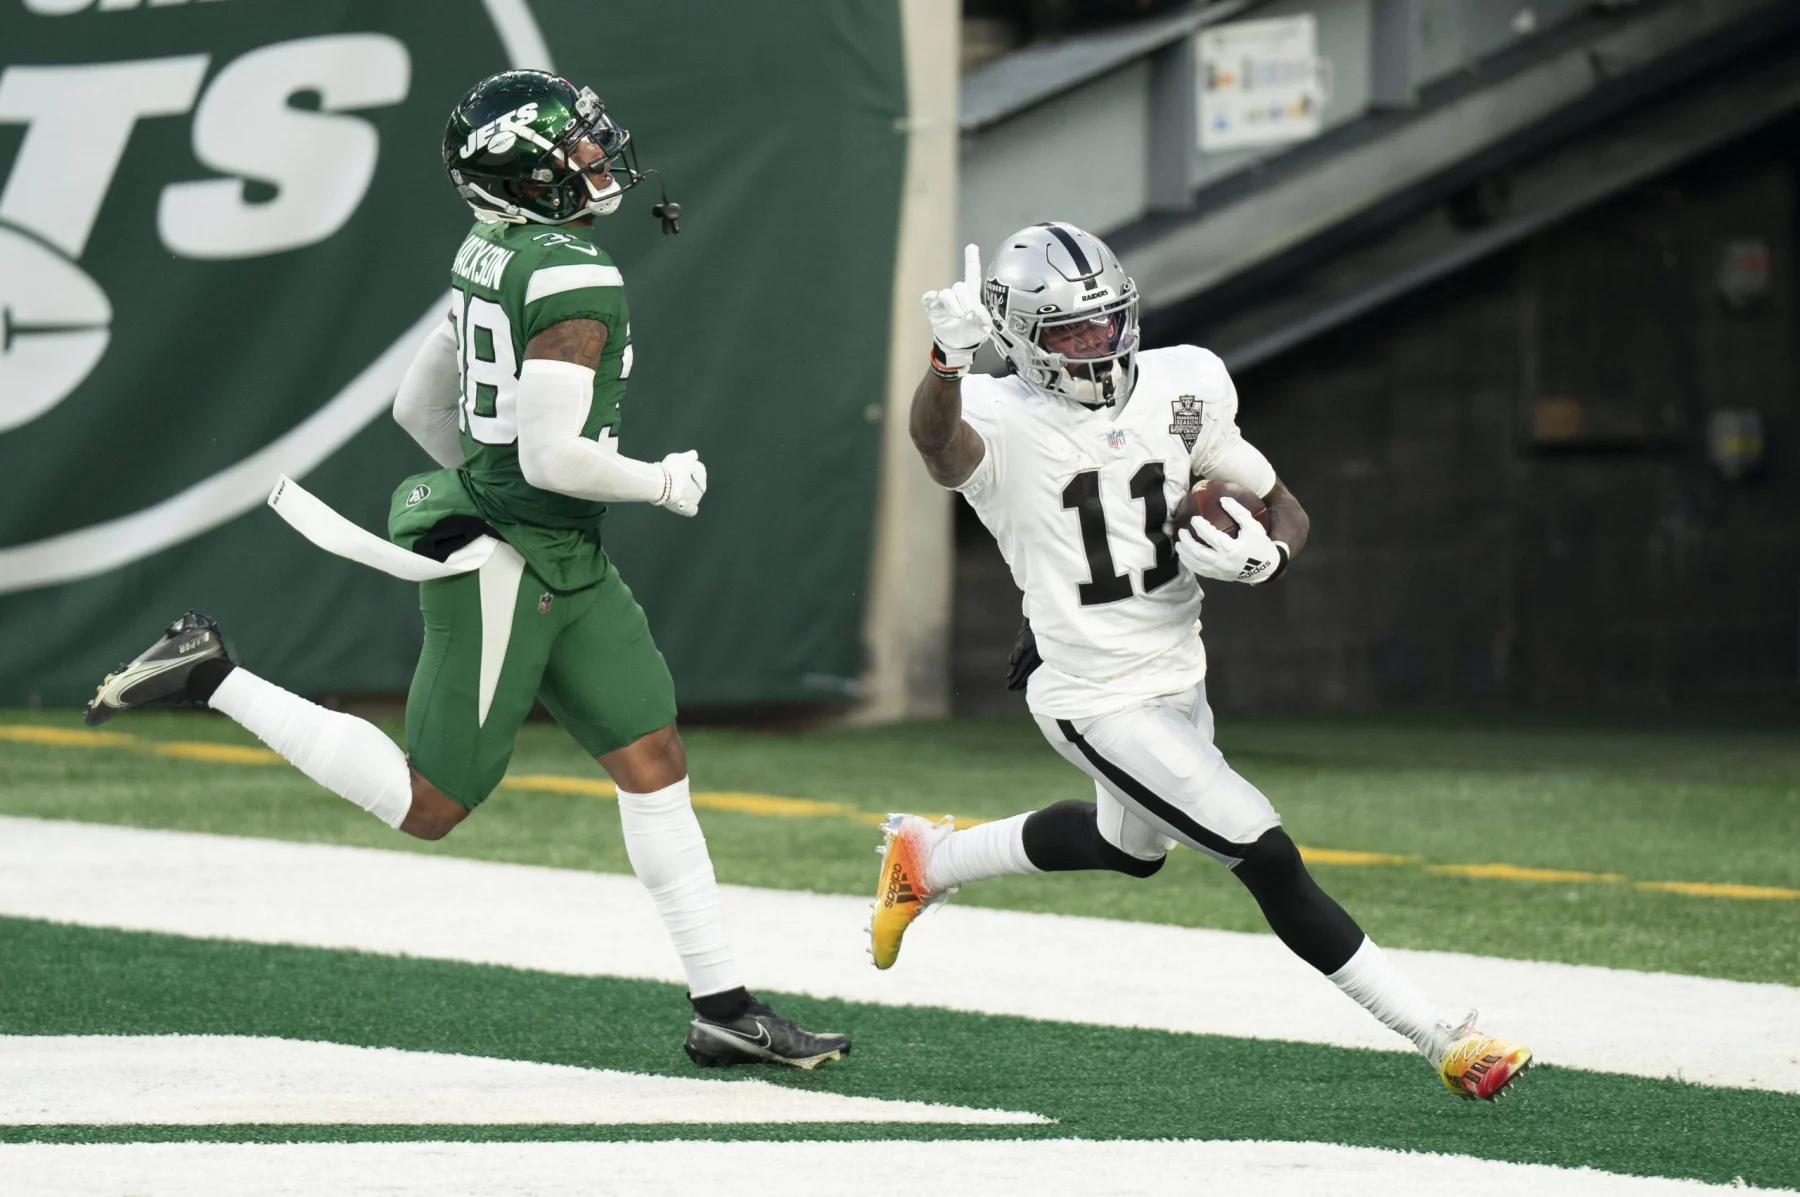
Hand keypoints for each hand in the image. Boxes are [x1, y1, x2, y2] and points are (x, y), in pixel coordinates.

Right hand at [656, 450, 706, 516]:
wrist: (665, 483)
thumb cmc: (671, 468)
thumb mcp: (681, 457)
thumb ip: (689, 456)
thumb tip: (694, 455)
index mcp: (701, 472)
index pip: (696, 471)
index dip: (686, 471)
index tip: (677, 472)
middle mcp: (702, 486)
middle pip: (695, 485)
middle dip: (686, 484)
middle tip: (673, 483)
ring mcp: (696, 498)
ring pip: (693, 497)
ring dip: (685, 495)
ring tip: (673, 494)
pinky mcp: (689, 509)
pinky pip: (691, 510)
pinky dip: (688, 509)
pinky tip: (681, 506)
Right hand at [921, 243, 992, 367]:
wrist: (956, 345)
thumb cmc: (972, 333)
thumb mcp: (982, 329)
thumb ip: (982, 320)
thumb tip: (976, 313)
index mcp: (972, 296)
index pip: (972, 275)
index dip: (972, 261)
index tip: (972, 247)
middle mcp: (958, 294)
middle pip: (959, 286)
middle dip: (964, 300)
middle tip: (967, 314)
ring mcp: (944, 300)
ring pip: (946, 293)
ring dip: (952, 306)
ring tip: (957, 316)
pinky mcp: (932, 307)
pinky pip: (929, 298)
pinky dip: (931, 299)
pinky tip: (934, 303)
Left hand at [1175, 497, 1286, 583]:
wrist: (1265, 568)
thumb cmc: (1259, 545)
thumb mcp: (1253, 527)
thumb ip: (1239, 513)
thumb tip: (1223, 499)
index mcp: (1232, 549)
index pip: (1211, 537)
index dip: (1200, 527)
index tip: (1194, 519)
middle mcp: (1223, 562)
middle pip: (1198, 552)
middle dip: (1187, 541)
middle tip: (1181, 532)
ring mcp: (1219, 571)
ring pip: (1196, 563)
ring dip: (1184, 553)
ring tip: (1179, 543)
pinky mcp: (1217, 576)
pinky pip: (1199, 571)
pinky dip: (1189, 563)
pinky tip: (1185, 556)